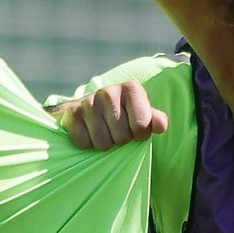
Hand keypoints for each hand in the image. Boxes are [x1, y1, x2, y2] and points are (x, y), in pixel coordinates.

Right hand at [54, 81, 168, 150]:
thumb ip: (154, 120)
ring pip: (103, 142)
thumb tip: (161, 125)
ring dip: (104, 144)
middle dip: (120, 140)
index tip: (135, 130)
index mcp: (131, 89)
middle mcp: (109, 91)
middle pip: (122, 137)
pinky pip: (84, 142)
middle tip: (116, 132)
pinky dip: (87, 143)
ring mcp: (88, 101)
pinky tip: (88, 132)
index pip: (141, 126)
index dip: (139, 135)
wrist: (88, 109)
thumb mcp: (141, 114)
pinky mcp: (72, 113)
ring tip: (103, 133)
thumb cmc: (121, 115)